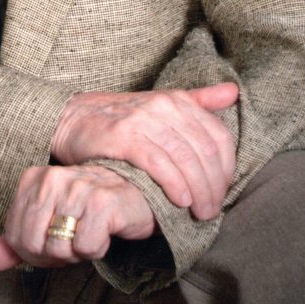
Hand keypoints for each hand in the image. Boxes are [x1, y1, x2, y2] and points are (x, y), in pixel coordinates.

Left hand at [0, 163, 154, 271]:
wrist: (134, 193)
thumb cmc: (87, 209)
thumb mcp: (48, 222)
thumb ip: (15, 241)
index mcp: (33, 179)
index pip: (15, 236)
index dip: (34, 251)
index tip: (54, 239)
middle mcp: (52, 178)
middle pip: (33, 244)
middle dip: (52, 255)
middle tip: (72, 241)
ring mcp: (77, 188)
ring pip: (58, 248)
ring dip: (75, 253)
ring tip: (88, 233)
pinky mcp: (102, 202)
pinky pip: (86, 248)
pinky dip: (97, 249)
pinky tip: (105, 231)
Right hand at [50, 83, 237, 219]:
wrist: (71, 118)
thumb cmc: (120, 117)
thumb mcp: (160, 104)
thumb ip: (198, 100)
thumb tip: (233, 91)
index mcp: (177, 100)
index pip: (218, 136)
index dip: (226, 169)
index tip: (222, 192)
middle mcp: (163, 106)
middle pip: (205, 151)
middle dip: (214, 186)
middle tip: (212, 210)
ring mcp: (143, 120)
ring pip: (185, 158)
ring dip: (199, 191)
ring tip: (199, 212)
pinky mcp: (123, 136)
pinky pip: (159, 163)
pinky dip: (174, 184)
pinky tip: (180, 201)